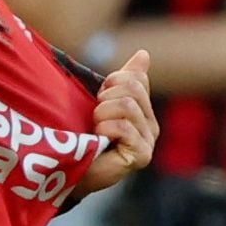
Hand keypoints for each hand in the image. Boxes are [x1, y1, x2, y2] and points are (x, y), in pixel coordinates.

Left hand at [77, 51, 159, 195]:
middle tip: (95, 116)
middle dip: (106, 98)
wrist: (73, 171)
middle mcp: (151, 126)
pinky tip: (100, 140)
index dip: (112, 83)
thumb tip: (144, 54)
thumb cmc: (86, 137)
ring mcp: (148, 142)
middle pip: (133, 89)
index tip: (99, 98)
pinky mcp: (141, 155)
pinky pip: (123, 127)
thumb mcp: (104, 102)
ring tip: (96, 129)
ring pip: (126, 106)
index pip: (136, 79)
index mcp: (144, 110)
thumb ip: (124, 79)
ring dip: (102, 115)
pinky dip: (105, 129)